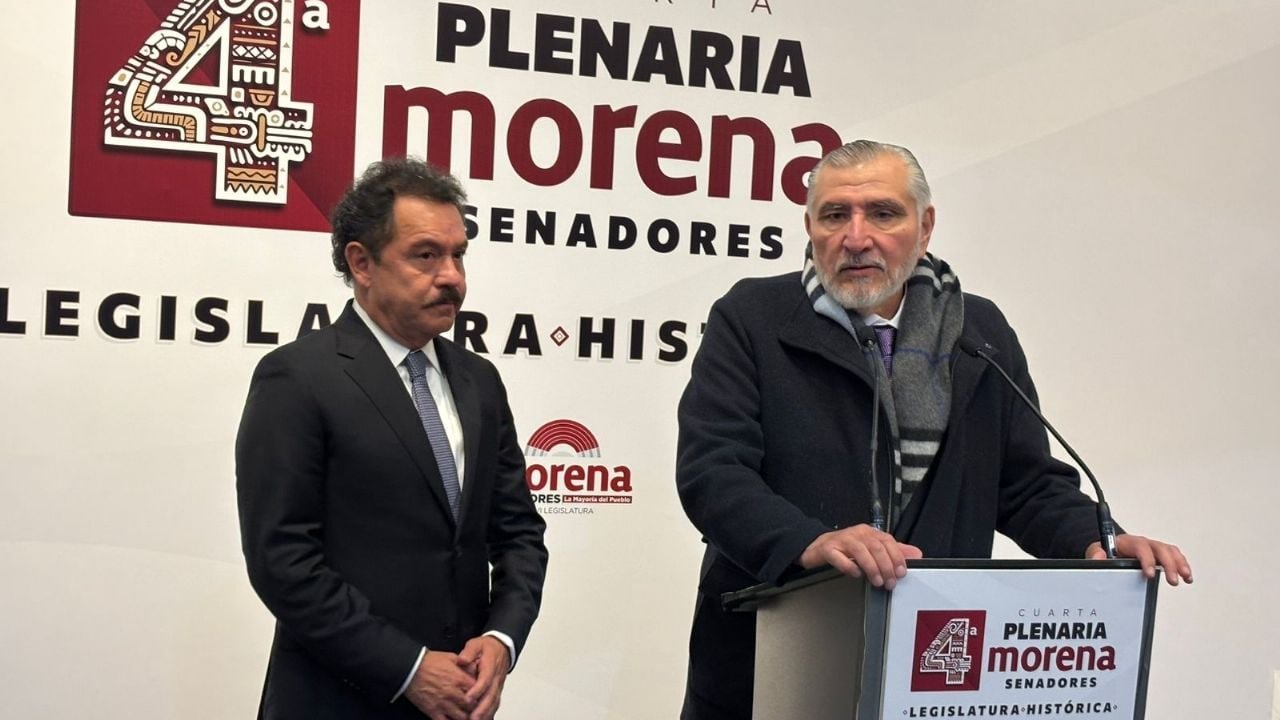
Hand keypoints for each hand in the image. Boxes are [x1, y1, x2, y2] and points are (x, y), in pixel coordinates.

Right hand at [404, 650, 475, 719]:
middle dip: (474, 706)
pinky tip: (452, 719)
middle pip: (471, 705)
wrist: (410, 668)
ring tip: (465, 714)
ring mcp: (442, 703)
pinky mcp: (432, 711)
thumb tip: (475, 667)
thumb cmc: (428, 662)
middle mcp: (452, 692)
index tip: (480, 693)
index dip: (480, 693)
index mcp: (458, 678)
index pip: (478, 690)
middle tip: (474, 706)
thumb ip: (464, 664)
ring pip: (461, 717)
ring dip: (465, 716)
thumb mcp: (450, 657)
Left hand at [458, 635, 509, 719]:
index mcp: (490, 666)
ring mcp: (498, 686)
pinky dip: (489, 713)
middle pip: (491, 695)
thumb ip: (469, 651)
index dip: (477, 690)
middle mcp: (496, 678)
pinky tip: (483, 719)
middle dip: (482, 708)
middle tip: (473, 718)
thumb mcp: (476, 644)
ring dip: (486, 713)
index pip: (485, 679)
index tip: (468, 698)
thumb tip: (462, 659)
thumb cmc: (487, 648)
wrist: (501, 648)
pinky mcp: (496, 691)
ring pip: (494, 702)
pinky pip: (494, 704)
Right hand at [798, 524, 922, 589]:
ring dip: (871, 568)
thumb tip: (916, 554)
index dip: (896, 557)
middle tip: (890, 582)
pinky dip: (849, 566)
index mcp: (869, 532)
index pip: (887, 541)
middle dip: (886, 566)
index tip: (901, 572)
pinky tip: (855, 574)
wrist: (817, 547)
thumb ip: (894, 551)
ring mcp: (841, 540)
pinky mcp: (827, 549)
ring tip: (877, 582)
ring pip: (860, 551)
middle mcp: (856, 534)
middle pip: (876, 547)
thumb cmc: (846, 549)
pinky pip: (839, 556)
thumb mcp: (872, 548)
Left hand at [1087, 533, 1192, 586]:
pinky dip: (1182, 565)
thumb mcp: (1096, 552)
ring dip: (1179, 564)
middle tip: (1172, 580)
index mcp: (1127, 541)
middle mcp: (1142, 543)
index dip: (1147, 560)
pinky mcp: (1158, 554)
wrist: (1108, 550)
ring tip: (1185, 577)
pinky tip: (1187, 576)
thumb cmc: (1104, 551)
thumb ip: (1096, 555)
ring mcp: (1152, 548)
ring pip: (1170, 551)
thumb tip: (1098, 557)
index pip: (1140, 547)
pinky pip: (1173, 555)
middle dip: (1168, 564)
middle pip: (1159, 548)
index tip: (1150, 574)